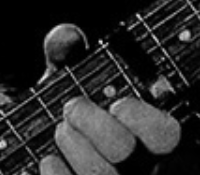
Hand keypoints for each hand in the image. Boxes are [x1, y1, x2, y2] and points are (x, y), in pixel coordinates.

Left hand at [39, 23, 182, 174]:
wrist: (33, 146)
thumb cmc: (66, 114)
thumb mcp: (67, 82)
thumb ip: (66, 56)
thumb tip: (65, 36)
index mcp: (147, 134)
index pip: (165, 133)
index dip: (144, 119)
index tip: (118, 104)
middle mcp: (138, 165)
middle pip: (126, 152)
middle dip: (96, 127)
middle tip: (73, 109)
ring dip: (77, 149)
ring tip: (63, 131)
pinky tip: (50, 161)